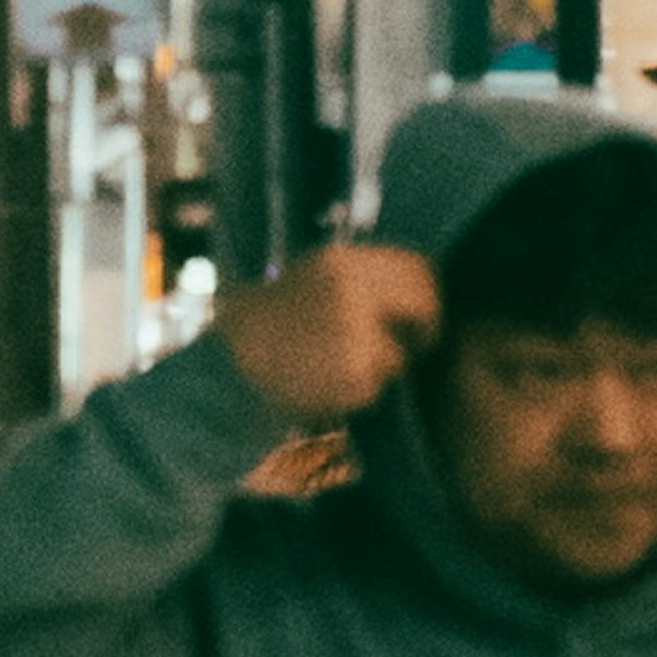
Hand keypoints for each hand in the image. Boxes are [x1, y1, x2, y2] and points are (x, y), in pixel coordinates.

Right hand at [214, 242, 437, 427]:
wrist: (228, 365)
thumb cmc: (270, 324)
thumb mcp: (312, 280)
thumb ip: (360, 280)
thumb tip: (415, 291)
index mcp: (342, 264)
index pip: (418, 268)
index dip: (428, 293)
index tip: (421, 313)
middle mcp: (353, 292)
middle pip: (425, 305)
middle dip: (424, 329)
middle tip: (414, 346)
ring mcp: (354, 333)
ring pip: (400, 354)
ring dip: (384, 366)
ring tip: (342, 367)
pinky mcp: (352, 375)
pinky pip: (377, 386)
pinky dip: (362, 392)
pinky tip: (328, 386)